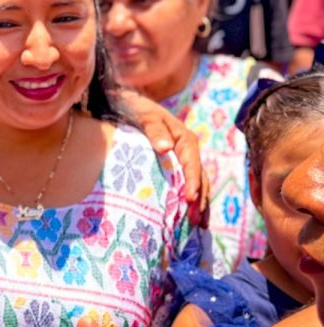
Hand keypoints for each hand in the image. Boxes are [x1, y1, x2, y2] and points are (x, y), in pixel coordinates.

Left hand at [117, 90, 209, 225]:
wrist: (125, 102)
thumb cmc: (135, 108)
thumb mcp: (144, 115)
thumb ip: (154, 129)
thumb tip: (166, 147)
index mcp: (185, 138)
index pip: (192, 164)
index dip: (193, 182)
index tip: (190, 199)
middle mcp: (187, 149)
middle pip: (199, 177)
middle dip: (200, 200)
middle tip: (198, 222)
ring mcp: (181, 157)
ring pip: (196, 183)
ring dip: (199, 203)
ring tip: (200, 224)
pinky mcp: (173, 164)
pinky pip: (184, 183)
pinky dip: (189, 198)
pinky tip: (188, 214)